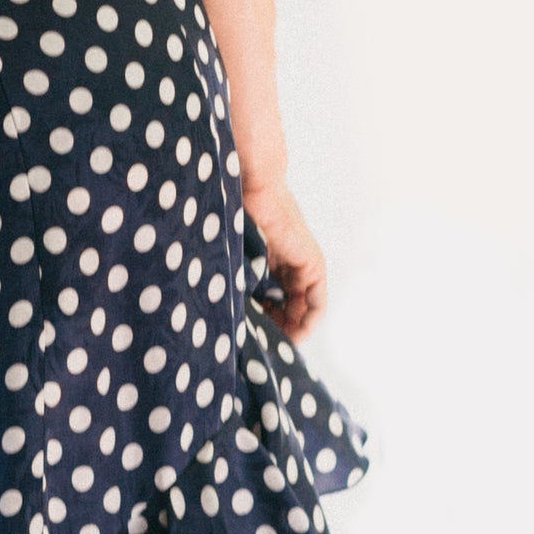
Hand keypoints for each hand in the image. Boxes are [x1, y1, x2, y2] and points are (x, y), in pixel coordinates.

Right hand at [241, 175, 326, 342]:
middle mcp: (287, 264)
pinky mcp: (313, 265)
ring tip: (274, 344)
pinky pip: (316, 303)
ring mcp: (302, 265)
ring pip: (302, 308)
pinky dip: (307, 321)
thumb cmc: (234, 212)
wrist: (253, 187)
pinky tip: (293, 334)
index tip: (250, 336)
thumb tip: (217, 312)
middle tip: (262, 346)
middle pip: (288, 307)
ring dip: (292, 328)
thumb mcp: (231, 256)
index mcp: (267, 260)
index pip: (270, 300)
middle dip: (276, 328)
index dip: (263, 321)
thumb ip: (233, 280)